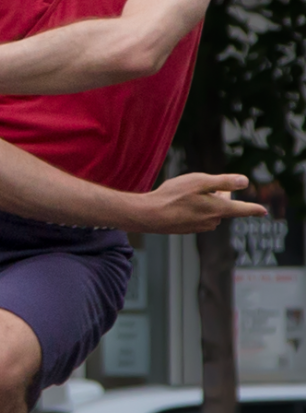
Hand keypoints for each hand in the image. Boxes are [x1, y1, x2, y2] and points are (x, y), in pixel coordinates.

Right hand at [134, 174, 269, 233]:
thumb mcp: (199, 181)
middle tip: (197, 187)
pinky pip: (197, 218)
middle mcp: (211, 221)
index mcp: (218, 209)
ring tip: (183, 196)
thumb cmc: (172, 196)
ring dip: (203, 203)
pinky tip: (177, 205)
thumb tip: (244, 182)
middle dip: (216, 196)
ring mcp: (199, 227)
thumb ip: (223, 182)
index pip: (242, 210)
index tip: (263, 211)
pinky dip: (192, 210)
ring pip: (209, 212)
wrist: (148, 215)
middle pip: (223, 207)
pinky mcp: (187, 230)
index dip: (254, 209)